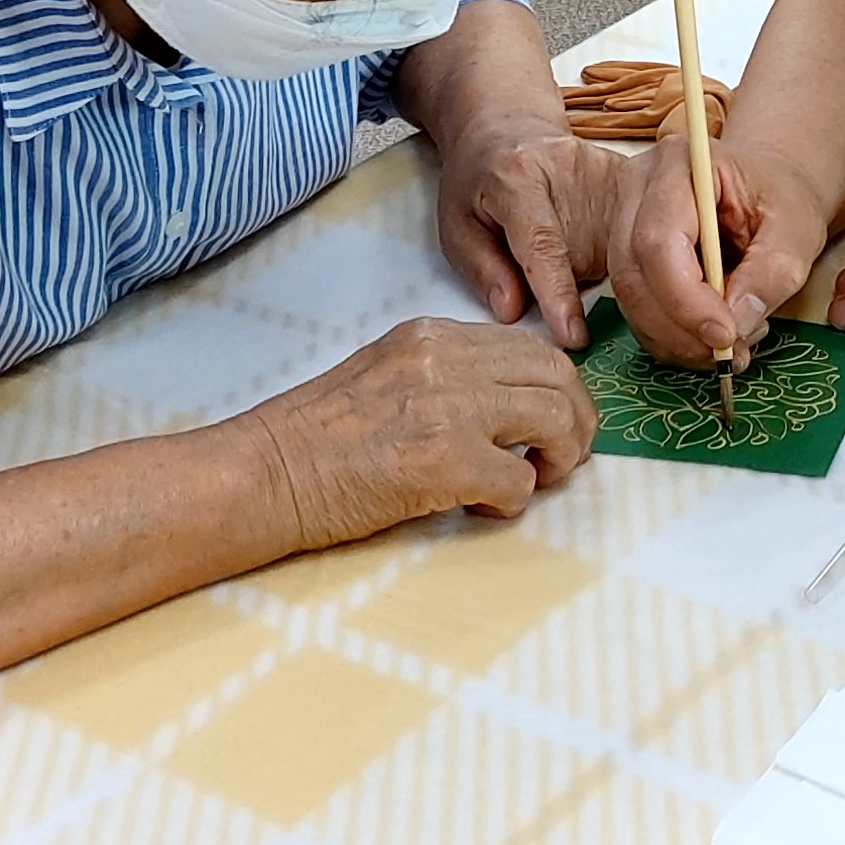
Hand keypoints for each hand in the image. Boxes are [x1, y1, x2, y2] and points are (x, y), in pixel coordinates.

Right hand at [239, 317, 592, 553]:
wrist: (268, 472)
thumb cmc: (317, 437)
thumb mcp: (386, 374)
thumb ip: (446, 377)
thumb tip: (510, 407)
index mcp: (431, 337)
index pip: (528, 346)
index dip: (557, 386)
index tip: (558, 418)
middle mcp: (446, 361)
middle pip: (556, 376)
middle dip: (576, 419)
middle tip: (565, 456)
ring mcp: (449, 409)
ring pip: (553, 419)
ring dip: (558, 457)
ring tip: (535, 480)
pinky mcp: (446, 462)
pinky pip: (519, 481)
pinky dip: (512, 501)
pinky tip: (479, 507)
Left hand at [437, 121, 623, 346]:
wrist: (510, 125)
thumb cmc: (479, 179)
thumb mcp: (456, 224)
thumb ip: (481, 269)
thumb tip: (514, 312)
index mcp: (516, 177)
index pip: (541, 243)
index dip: (557, 292)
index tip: (572, 336)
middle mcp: (567, 170)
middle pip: (581, 258)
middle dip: (562, 280)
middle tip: (533, 254)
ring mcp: (604, 171)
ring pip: (611, 254)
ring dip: (586, 266)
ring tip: (559, 237)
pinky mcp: (629, 175)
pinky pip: (632, 237)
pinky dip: (611, 252)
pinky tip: (587, 233)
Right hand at [610, 134, 825, 366]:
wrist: (768, 191)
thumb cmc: (781, 199)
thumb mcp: (796, 232)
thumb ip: (771, 274)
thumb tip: (736, 323)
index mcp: (680, 163)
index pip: (659, 240)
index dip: (685, 298)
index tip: (726, 335)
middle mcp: (638, 188)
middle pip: (633, 273)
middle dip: (679, 328)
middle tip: (730, 353)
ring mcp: (624, 221)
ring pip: (629, 297)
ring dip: (676, 338)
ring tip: (731, 346)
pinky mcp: (627, 255)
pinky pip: (635, 308)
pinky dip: (671, 337)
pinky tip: (709, 338)